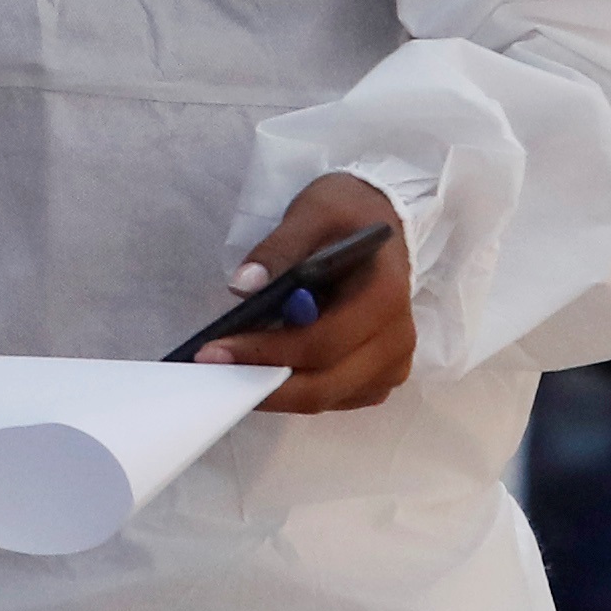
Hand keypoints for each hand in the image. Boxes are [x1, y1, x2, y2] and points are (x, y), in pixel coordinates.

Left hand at [196, 174, 416, 414]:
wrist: (382, 221)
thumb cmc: (347, 216)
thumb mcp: (313, 212)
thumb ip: (278, 248)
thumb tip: (243, 286)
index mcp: (386, 297)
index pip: (322, 343)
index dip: (267, 352)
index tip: (216, 349)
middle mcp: (397, 339)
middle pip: (324, 385)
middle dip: (263, 382)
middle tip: (212, 367)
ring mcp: (393, 364)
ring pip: (326, 397)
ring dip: (276, 390)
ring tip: (231, 367)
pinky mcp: (380, 376)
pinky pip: (334, 397)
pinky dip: (296, 390)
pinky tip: (265, 366)